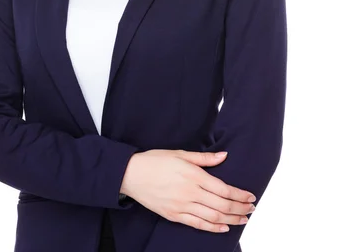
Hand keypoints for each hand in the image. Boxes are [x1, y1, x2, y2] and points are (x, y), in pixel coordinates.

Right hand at [120, 149, 255, 232]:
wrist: (131, 174)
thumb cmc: (155, 160)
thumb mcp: (180, 153)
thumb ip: (204, 158)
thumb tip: (224, 156)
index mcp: (193, 175)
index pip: (223, 189)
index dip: (239, 194)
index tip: (250, 196)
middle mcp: (189, 193)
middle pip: (221, 205)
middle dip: (239, 208)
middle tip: (251, 209)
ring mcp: (181, 206)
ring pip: (213, 217)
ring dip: (231, 219)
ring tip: (243, 219)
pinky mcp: (174, 215)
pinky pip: (197, 224)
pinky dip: (212, 227)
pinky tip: (223, 227)